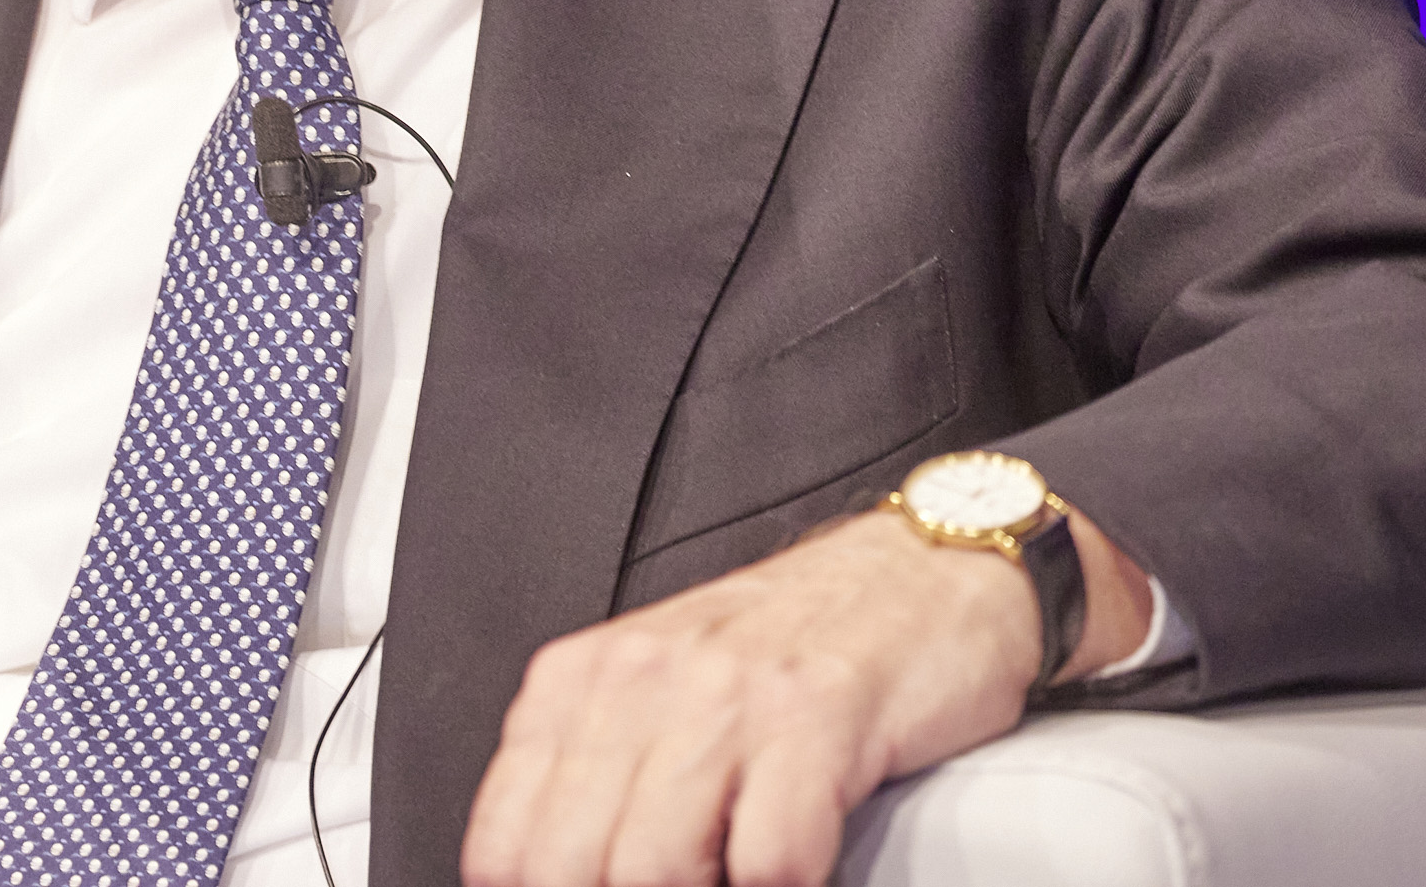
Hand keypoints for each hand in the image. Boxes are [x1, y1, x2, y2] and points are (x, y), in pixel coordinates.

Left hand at [458, 504, 1151, 886]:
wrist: (922, 570)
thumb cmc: (792, 641)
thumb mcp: (661, 689)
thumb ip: (601, 776)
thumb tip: (558, 870)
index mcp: (583, 678)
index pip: (504, 843)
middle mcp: (642, 679)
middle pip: (573, 865)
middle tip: (684, 886)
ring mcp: (728, 696)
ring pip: (655, 868)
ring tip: (734, 877)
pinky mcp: (816, 717)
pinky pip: (770, 859)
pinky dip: (781, 883)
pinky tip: (797, 864)